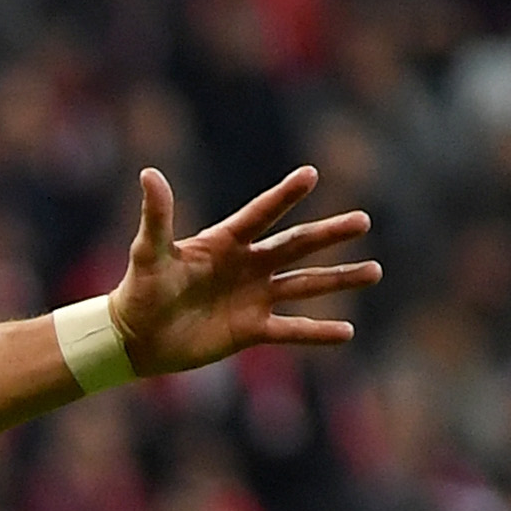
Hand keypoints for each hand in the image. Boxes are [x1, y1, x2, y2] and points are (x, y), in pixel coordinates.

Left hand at [108, 165, 381, 376]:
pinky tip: (347, 332)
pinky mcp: (252, 330)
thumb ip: (157, 217)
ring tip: (374, 271)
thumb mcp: (148, 253)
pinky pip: (291, 330)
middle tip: (363, 220)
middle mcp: (247, 266)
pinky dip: (317, 332)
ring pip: (304, 285)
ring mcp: (253, 297)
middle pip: (295, 246)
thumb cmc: (140, 290)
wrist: (135, 337)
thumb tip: (149, 174)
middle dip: (328, 235)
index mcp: (225, 243)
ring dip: (338, 279)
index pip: (260, 215)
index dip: (283, 196)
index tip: (310, 174)